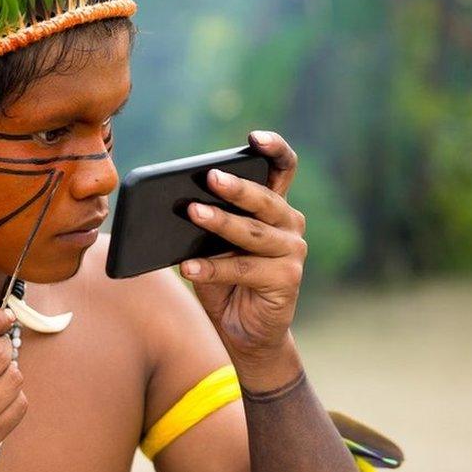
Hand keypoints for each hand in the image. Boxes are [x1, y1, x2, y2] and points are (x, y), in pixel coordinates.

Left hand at [180, 131, 306, 385]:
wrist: (245, 332)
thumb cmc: (226, 281)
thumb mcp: (213, 246)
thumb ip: (206, 224)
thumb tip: (179, 206)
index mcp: (274, 207)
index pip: (282, 168)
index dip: (273, 149)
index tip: (254, 138)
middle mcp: (289, 224)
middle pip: (265, 199)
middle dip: (237, 188)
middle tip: (210, 177)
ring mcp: (292, 252)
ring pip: (252, 233)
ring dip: (220, 222)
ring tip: (192, 212)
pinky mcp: (286, 280)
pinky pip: (242, 269)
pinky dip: (212, 268)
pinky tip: (187, 266)